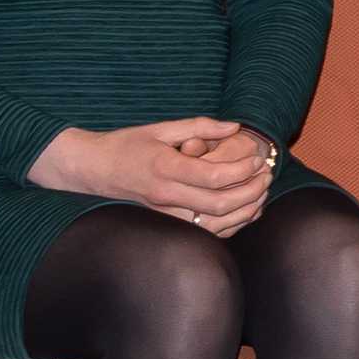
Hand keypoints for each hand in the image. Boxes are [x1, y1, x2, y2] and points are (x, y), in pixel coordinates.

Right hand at [33, 118, 268, 230]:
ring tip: (262, 192)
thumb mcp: (161, 128)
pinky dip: (231, 225)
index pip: (214, 176)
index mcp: (165, 167)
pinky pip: (205, 232)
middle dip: (252, 192)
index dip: (244, 170)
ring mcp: (164, 214)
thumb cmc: (126, 145)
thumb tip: (235, 126)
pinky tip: (245, 210)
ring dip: (245, 210)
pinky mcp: (166, 223)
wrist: (91, 170)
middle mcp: (166, 195)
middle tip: (267, 176)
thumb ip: (200, 126)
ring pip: (215, 224)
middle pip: (220, 204)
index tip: (259, 160)